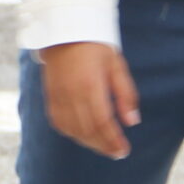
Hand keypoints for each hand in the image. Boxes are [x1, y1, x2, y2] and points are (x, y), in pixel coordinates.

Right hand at [39, 41, 139, 159]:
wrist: (65, 30)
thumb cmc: (96, 47)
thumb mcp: (117, 66)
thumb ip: (126, 95)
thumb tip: (132, 122)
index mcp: (91, 86)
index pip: (103, 123)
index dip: (113, 141)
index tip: (124, 150)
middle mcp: (72, 94)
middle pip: (88, 131)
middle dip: (104, 146)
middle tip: (117, 153)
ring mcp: (59, 96)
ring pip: (73, 130)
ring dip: (89, 143)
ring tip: (103, 147)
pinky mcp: (50, 96)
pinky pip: (59, 123)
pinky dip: (72, 134)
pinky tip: (83, 136)